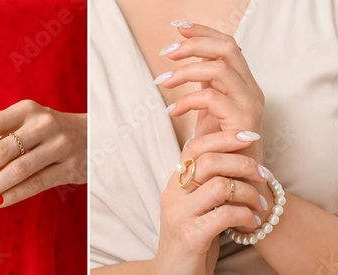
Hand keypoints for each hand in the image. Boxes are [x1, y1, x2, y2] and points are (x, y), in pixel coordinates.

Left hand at [0, 100, 86, 207]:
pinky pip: (37, 184)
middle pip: (1, 151)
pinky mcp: (71, 167)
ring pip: (18, 170)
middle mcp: (42, 124)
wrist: (97, 135)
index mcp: (25, 110)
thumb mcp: (23, 121)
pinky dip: (13, 195)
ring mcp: (59, 145)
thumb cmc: (46, 130)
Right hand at [152, 130, 268, 273]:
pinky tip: (252, 223)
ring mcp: (179, 215)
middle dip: (245, 164)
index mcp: (174, 185)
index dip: (224, 138)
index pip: (194, 147)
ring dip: (251, 194)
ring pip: (221, 186)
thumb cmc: (192, 239)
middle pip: (210, 161)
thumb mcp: (195, 207)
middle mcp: (173, 196)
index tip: (250, 138)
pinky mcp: (190, 236)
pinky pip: (225, 215)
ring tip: (260, 206)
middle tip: (265, 176)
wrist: (173, 274)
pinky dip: (246, 216)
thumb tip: (230, 156)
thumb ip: (205, 184)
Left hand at [158, 22, 263, 135]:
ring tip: (162, 82)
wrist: (233, 180)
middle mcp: (251, 89)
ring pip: (219, 70)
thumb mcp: (208, 110)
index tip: (178, 27)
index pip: (228, 45)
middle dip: (195, 44)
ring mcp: (249, 104)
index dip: (204, 32)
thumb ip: (201, 85)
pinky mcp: (243, 121)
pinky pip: (212, 98)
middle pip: (227, 49)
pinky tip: (172, 111)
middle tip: (166, 52)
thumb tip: (180, 62)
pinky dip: (187, 101)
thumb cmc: (217, 146)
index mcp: (242, 83)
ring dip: (186, 71)